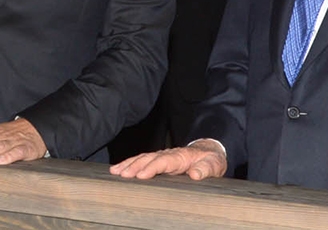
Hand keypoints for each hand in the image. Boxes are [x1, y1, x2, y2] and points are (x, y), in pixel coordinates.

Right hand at [109, 139, 227, 180]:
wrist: (210, 151)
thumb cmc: (211, 160)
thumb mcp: (213, 165)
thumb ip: (205, 169)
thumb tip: (195, 174)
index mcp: (180, 157)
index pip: (163, 162)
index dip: (151, 168)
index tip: (140, 175)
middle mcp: (168, 155)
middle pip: (148, 159)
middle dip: (134, 166)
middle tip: (121, 174)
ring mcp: (162, 156)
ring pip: (142, 158)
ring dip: (128, 164)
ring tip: (115, 171)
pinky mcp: (159, 160)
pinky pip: (142, 160)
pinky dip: (129, 163)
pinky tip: (119, 169)